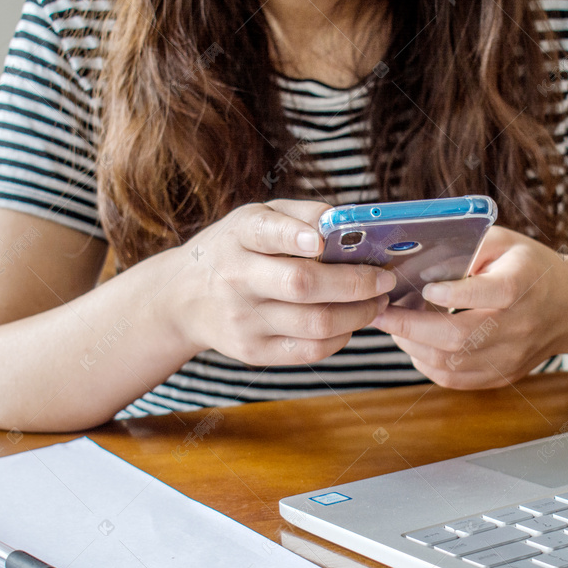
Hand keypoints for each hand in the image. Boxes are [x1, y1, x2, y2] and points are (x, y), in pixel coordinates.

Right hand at [168, 200, 395, 364]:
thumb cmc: (235, 249)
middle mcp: (237, 279)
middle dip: (356, 283)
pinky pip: (311, 351)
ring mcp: (244, 320)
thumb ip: (302, 215)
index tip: (321, 241)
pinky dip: (342, 337)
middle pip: (302, 286)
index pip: (266, 233)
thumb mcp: (256, 218)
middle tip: (385, 279)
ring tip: (378, 301)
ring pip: (316, 324)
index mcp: (239, 236)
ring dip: (359, 314)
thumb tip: (350, 222)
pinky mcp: (253, 352)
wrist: (183, 298)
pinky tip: (351, 322)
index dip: (294, 237)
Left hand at [371, 226, 567, 388]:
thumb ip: (465, 247)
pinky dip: (426, 363)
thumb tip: (417, 261)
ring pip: (450, 363)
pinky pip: (454, 379)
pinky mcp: (501, 376)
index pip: (487, 293)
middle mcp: (517, 326)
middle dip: (409, 326)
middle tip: (379, 312)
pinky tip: (416, 343)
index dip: (452, 294)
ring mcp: (509, 357)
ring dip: (412, 345)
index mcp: (521, 285)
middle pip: (458, 337)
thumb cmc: (530, 269)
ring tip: (394, 325)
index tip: (423, 287)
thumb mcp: (504, 242)